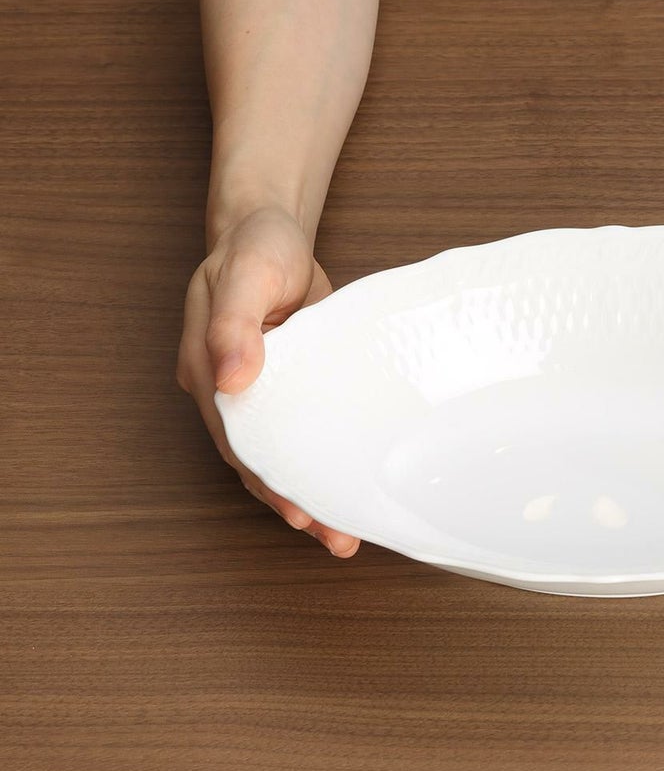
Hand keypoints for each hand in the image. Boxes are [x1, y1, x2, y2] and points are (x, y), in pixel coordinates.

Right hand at [177, 205, 360, 556]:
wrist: (273, 233)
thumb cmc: (257, 248)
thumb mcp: (246, 275)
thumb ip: (236, 324)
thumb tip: (232, 377)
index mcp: (209, 369)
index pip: (238, 437)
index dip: (266, 478)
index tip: (298, 512)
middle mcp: (230, 390)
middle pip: (258, 457)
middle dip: (293, 501)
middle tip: (337, 537)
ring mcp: (261, 391)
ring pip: (281, 452)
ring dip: (309, 492)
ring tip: (344, 534)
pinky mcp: (293, 386)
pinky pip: (303, 430)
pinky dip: (321, 459)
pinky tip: (348, 485)